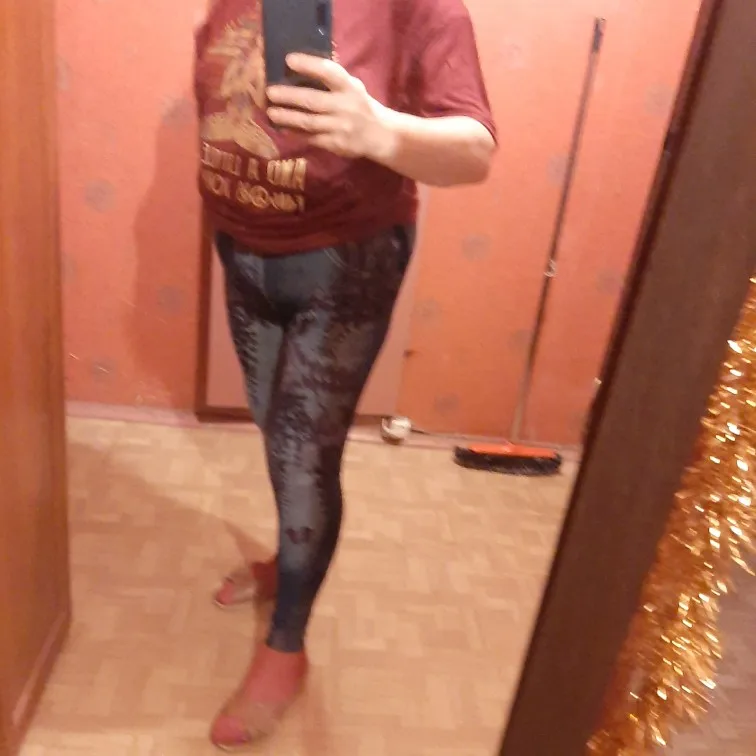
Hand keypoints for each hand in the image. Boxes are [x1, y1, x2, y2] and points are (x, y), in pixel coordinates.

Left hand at [266, 54, 393, 159]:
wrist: (379, 135)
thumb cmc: (360, 106)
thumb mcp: (353, 87)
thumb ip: (333, 79)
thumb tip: (304, 66)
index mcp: (349, 88)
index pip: (329, 72)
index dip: (309, 65)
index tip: (289, 59)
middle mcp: (345, 107)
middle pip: (313, 100)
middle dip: (290, 96)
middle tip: (270, 92)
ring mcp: (340, 128)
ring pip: (309, 122)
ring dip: (288, 117)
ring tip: (271, 112)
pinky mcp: (336, 144)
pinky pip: (312, 138)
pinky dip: (296, 133)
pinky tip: (283, 128)